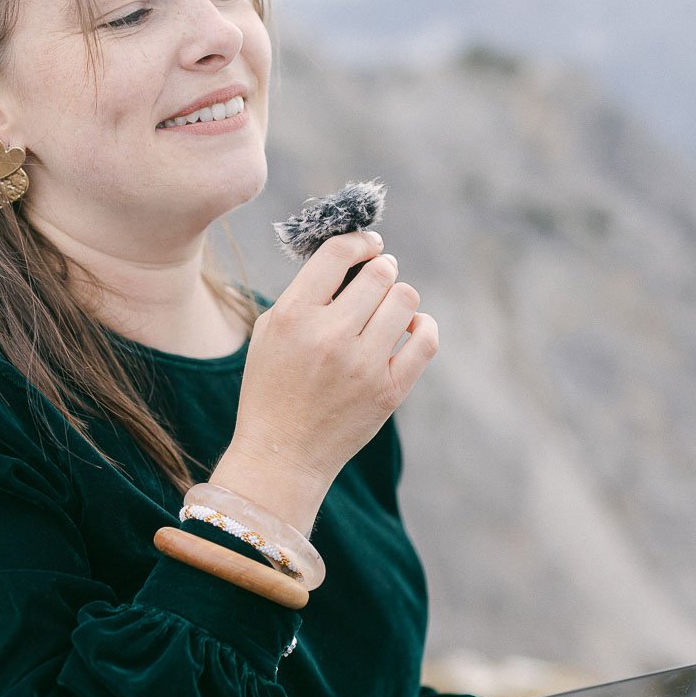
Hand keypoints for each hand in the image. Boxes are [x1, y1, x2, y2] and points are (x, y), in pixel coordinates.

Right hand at [227, 230, 437, 491]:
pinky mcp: (389, 391)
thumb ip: (305, 294)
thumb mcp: (269, 332)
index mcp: (293, 316)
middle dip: (382, 268)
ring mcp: (363, 365)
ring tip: (387, 305)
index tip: (368, 245)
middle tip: (379, 275)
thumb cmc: (273, 387)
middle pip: (380, 274)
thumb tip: (352, 262)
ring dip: (399, 295)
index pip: (338, 254)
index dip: (359, 241)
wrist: (283, 454)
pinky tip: (410, 326)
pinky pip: (426, 338)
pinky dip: (422, 325)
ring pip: (405, 299)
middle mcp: (329, 336)